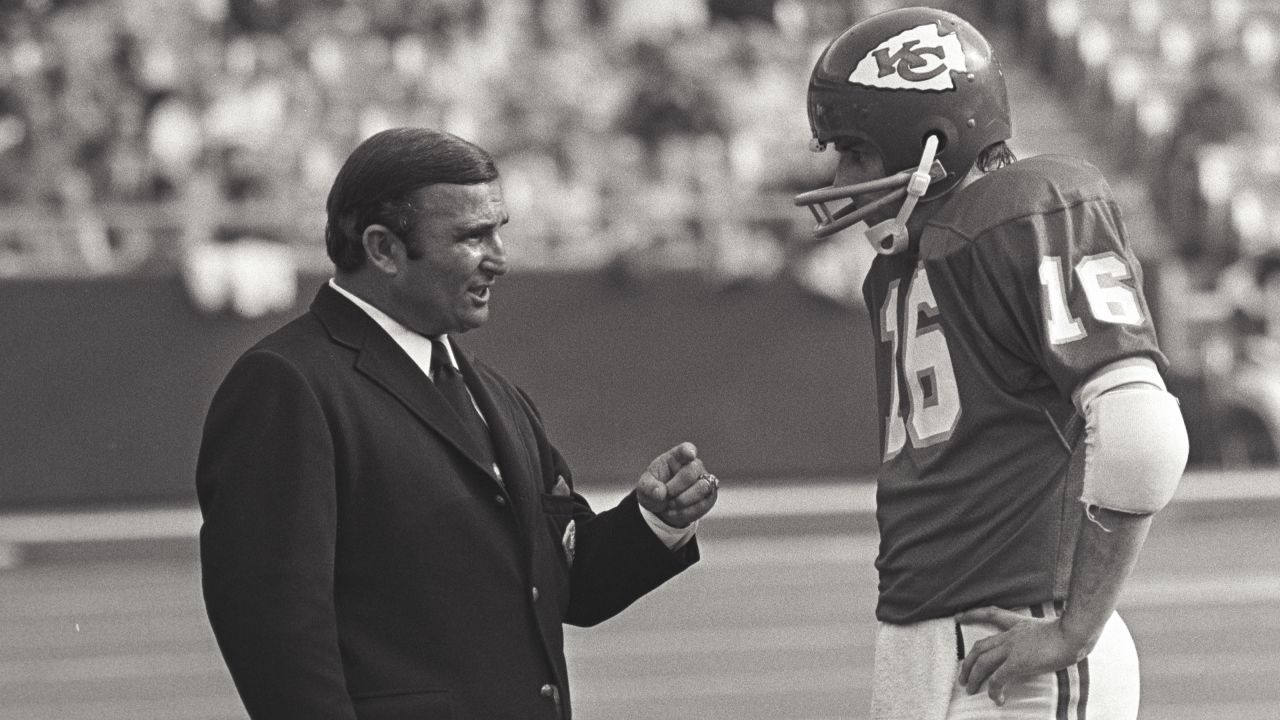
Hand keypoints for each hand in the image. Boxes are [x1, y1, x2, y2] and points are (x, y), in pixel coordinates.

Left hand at [635, 442, 717, 527]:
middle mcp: (694, 465)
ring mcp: (704, 480)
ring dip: (682, 501)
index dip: (688, 451)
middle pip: (692, 472)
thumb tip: (660, 493)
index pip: (685, 449)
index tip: (690, 454)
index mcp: (676, 458)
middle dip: (675, 488)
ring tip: (670, 505)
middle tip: (665, 495)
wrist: (663, 506)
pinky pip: (703, 504)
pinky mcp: (710, 496)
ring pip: (703, 488)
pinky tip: (676, 512)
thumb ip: (649, 488)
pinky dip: (686, 512)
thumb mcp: (644, 488)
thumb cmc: (654, 489)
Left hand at [956, 606, 1088, 705]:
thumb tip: (1040, 649)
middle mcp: (1010, 636)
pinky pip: (998, 679)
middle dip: (967, 663)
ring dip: (973, 678)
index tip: (958, 616)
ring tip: (971, 690)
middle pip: (979, 648)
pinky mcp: (1017, 663)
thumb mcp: (1049, 629)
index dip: (972, 615)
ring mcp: (1012, 649)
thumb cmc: (1070, 632)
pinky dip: (994, 690)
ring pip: (982, 664)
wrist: (1074, 633)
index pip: (990, 614)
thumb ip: (1038, 637)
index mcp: (1018, 625)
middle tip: (963, 677)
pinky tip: (997, 699)